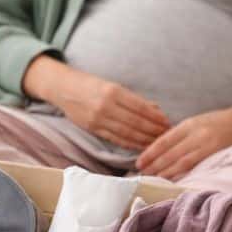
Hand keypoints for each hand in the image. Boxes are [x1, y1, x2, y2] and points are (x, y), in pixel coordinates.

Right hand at [22, 56, 169, 150]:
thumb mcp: (111, 85)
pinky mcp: (92, 128)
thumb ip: (132, 98)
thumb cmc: (90, 84)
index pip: (141, 107)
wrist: (63, 88)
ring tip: (157, 143)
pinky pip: (115, 138)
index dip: (156, 117)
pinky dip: (129, 144)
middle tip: (167, 135)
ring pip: (127, 133)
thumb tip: (155, 108)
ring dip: (144, 139)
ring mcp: (98, 118)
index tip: (168, 123)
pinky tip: (140, 146)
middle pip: (136, 122)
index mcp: (113, 91)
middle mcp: (106, 105)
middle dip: (153, 130)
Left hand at [136, 99, 231, 179]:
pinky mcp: (217, 155)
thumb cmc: (214, 124)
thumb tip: (156, 151)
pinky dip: (183, 174)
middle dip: (155, 165)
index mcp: (188, 125)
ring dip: (166, 172)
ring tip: (154, 180)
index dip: (150, 153)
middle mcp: (196, 134)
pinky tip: (173, 180)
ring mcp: (207, 145)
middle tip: (142, 175)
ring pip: (182, 162)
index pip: (164, 140)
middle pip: (171, 153)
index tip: (138, 163)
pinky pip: (196, 166)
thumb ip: (178, 135)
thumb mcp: (194, 123)